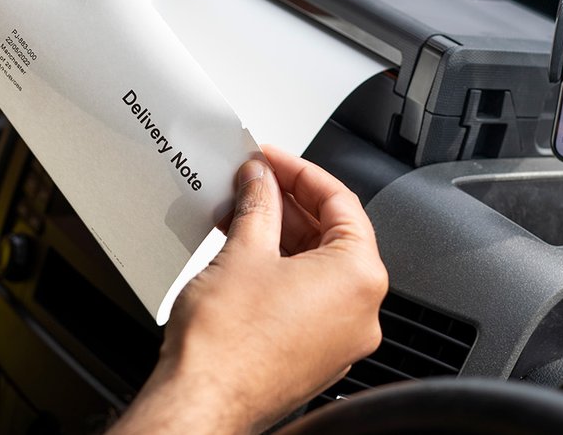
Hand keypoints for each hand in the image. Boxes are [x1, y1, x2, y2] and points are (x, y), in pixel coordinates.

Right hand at [113, 146, 388, 433]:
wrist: (201, 403)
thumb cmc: (226, 346)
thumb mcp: (243, 251)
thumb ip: (258, 204)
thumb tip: (260, 180)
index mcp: (360, 278)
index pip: (341, 202)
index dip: (300, 172)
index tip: (271, 159)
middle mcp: (361, 312)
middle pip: (333, 235)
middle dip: (288, 204)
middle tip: (254, 182)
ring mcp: (340, 339)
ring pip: (319, 269)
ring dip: (282, 237)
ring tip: (242, 214)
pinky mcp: (315, 356)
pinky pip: (308, 300)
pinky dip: (282, 272)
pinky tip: (247, 253)